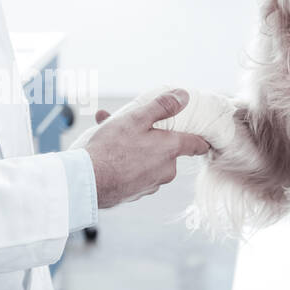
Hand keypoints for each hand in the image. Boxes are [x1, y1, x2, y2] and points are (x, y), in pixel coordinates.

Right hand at [72, 89, 210, 207]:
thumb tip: (183, 96)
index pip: (196, 145)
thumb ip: (162, 106)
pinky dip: (127, 165)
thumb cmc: (111, 148)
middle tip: (131, 127)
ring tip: (111, 139)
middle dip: (152, 139)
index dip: (199, 140)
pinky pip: (137, 175)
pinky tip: (109, 157)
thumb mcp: (136, 119)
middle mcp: (166, 170)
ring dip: (136, 151)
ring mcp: (152, 184)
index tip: (201, 138)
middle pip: (167, 152)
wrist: (88, 181)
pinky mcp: (137, 193)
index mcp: (170, 150)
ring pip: (149, 162)